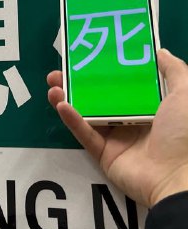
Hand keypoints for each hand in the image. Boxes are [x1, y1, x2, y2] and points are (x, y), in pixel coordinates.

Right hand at [47, 48, 187, 207]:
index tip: (90, 56)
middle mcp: (132, 120)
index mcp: (152, 106)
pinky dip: (72, 120)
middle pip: (100, 97)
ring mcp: (117, 138)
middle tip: (62, 69)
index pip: (124, 84)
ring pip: (87, 114)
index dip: (106, 70)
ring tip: (53, 84)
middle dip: (79, 83)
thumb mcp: (185, 95)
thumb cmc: (184, 133)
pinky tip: (61, 104)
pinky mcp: (104, 154)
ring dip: (68, 98)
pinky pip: (85, 134)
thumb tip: (160, 51)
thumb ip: (174, 71)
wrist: (177, 176)